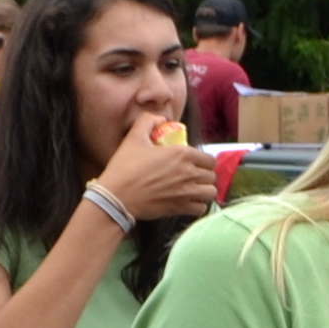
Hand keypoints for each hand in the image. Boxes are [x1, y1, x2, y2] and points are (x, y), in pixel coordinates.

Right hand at [94, 115, 225, 224]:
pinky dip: (198, 206)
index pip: (209, 159)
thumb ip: (148, 121)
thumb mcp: (134, 137)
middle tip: (193, 175)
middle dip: (204, 175)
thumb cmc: (125, 166)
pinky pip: (201, 208)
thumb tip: (159, 118)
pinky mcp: (180, 209)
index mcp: (182, 154)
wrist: (117, 196)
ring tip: (194, 189)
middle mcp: (189, 173)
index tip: (193, 162)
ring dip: (204, 190)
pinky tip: (188, 202)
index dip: (203, 161)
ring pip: (211, 192)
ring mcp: (187, 193)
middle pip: (212, 176)